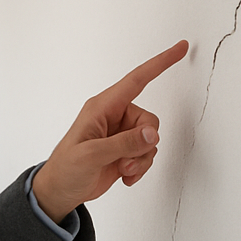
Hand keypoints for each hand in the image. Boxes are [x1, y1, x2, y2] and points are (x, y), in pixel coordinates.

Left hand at [31, 40, 188, 222]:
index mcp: (102, 107)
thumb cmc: (66, 168)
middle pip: (150, 121)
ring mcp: (121, 135)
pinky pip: (147, 153)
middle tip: (126, 159)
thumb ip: (123, 143)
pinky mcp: (125, 151)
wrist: (61, 191)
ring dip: (141, 159)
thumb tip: (152, 135)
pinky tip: (124, 175)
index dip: (160, 64)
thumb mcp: (92, 154)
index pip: (137, 80)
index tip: (180, 48)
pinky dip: (140, 167)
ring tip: (121, 168)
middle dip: (144, 143)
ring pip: (151, 140)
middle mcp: (114, 117)